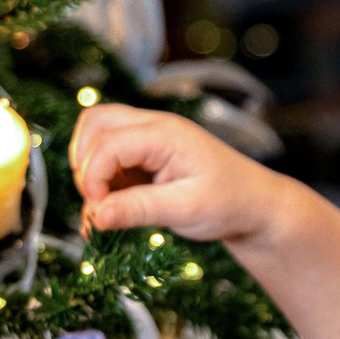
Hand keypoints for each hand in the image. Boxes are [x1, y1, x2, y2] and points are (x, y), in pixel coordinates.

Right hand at [71, 104, 288, 244]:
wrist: (254, 204)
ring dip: (89, 165)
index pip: (108, 143)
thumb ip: (139, 210)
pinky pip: (108, 151)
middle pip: (94, 123)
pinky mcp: (145, 151)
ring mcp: (149, 135)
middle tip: (98, 202)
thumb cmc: (229, 203)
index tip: (100, 212)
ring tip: (104, 200)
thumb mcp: (186, 210)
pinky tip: (114, 203)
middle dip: (84, 164)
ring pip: (97, 131)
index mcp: (166, 134)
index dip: (92, 178)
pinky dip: (100, 174)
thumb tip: (95, 215)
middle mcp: (154, 126)